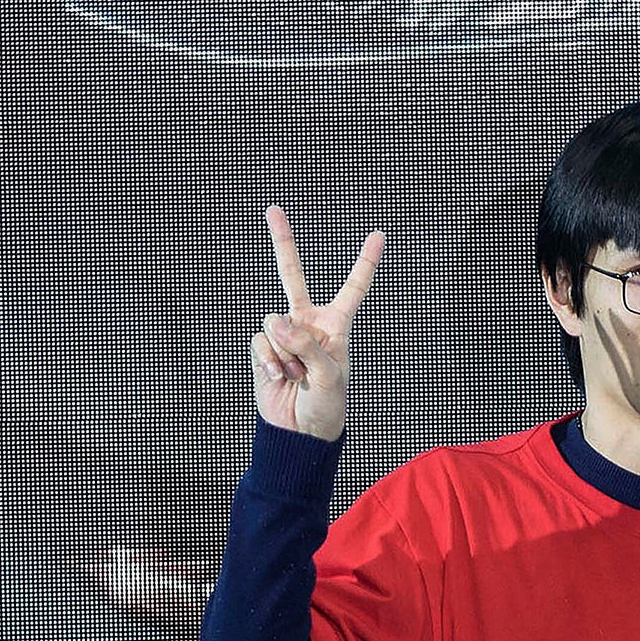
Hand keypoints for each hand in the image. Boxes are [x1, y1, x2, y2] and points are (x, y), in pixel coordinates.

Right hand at [253, 206, 384, 441]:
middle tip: (272, 209)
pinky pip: (260, 343)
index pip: (353, 288)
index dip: (366, 262)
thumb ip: (306, 346)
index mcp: (337, 326)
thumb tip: (274, 319)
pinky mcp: (263, 347)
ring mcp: (284, 333)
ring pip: (273, 324)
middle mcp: (309, 323)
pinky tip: (280, 377)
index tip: (379, 235)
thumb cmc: (326, 406)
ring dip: (285, 353)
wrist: (299, 432)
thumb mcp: (329, 377)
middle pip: (293, 276)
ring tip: (297, 375)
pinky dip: (270, 362)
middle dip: (282, 241)